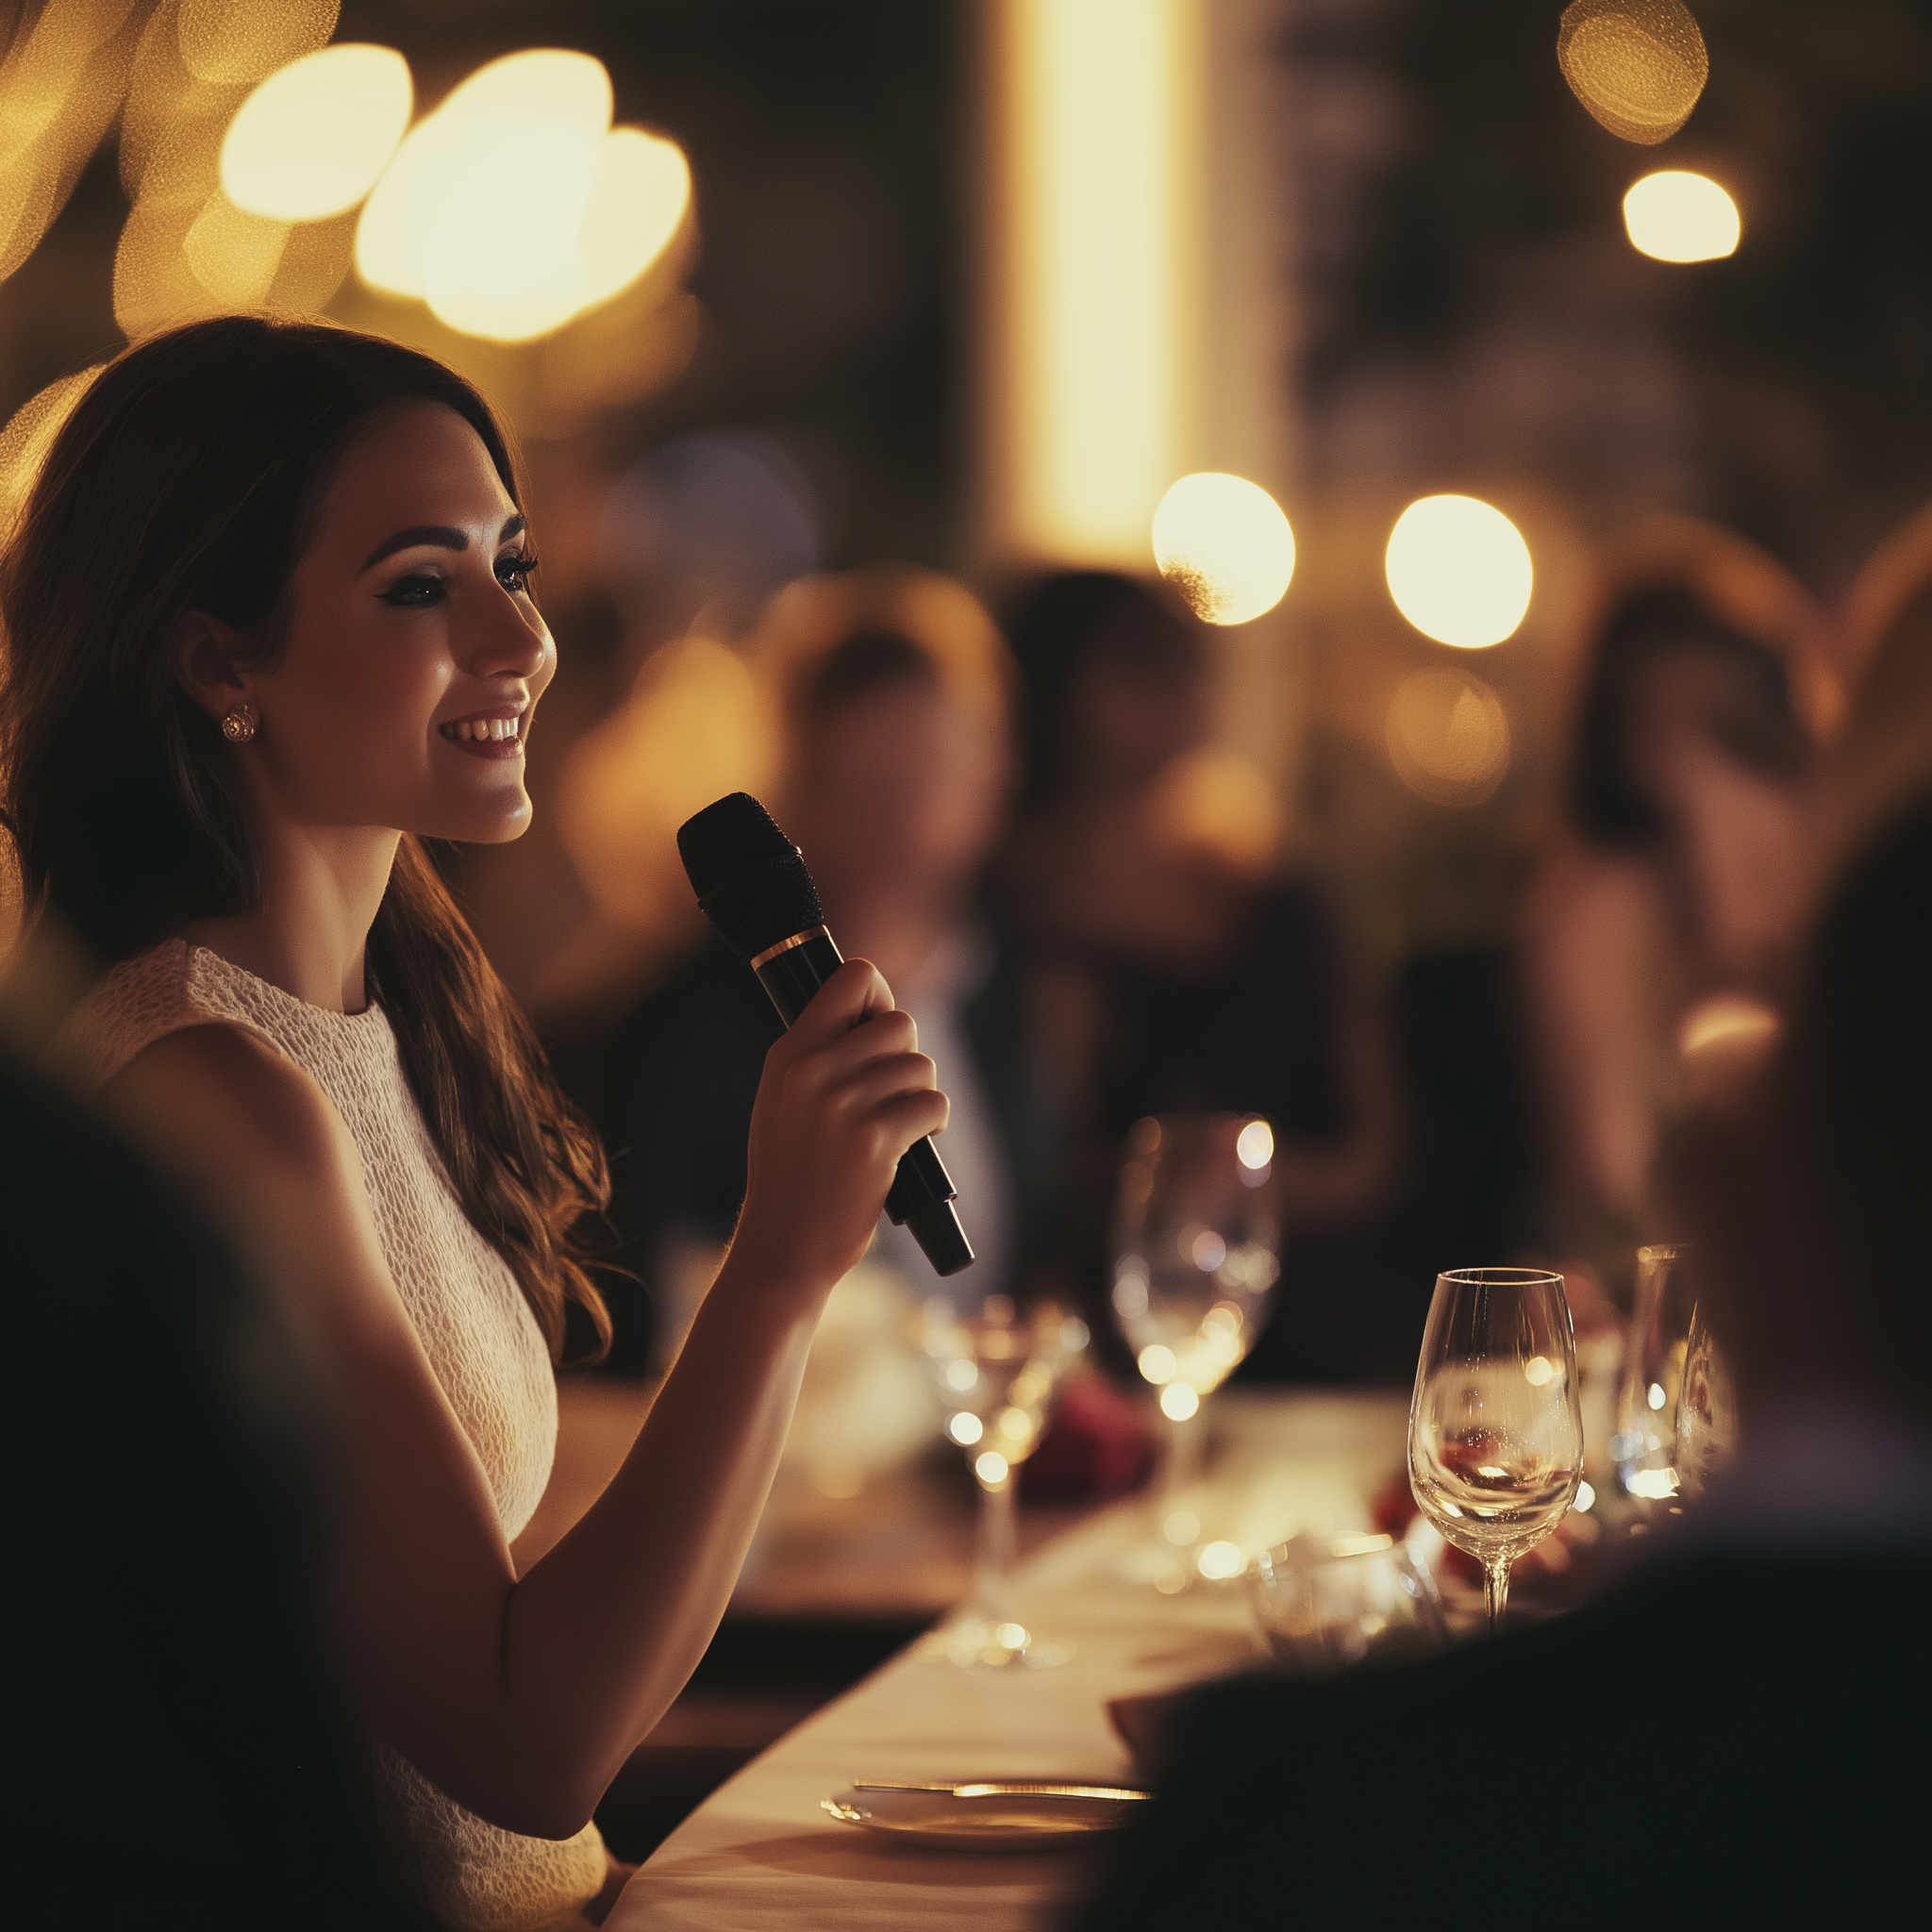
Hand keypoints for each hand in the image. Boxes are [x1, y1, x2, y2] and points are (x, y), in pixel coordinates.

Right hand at [729, 959, 948, 1296]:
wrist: (782, 1247)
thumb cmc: (790, 1175)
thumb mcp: (781, 1101)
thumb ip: (817, 1057)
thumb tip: (873, 1017)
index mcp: (788, 1053)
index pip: (852, 978)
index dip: (880, 997)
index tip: (881, 1027)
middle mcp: (813, 1071)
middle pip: (900, 1024)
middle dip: (908, 1058)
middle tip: (893, 1094)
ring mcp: (842, 1106)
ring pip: (921, 1067)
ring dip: (922, 1094)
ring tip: (901, 1125)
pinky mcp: (874, 1141)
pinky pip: (932, 1104)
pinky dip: (934, 1122)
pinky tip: (916, 1142)